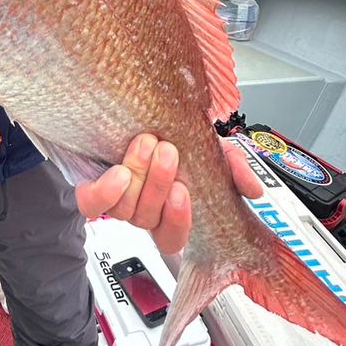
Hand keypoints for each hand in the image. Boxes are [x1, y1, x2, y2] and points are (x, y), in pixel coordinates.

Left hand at [75, 132, 262, 254]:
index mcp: (168, 207)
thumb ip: (232, 166)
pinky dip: (106, 191)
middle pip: (149, 219)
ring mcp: (116, 201)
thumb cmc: (165, 131)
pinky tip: (118, 173)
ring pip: (125, 209)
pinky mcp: (91, 189)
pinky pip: (94, 204)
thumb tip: (254, 190)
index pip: (174, 236)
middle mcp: (142, 208)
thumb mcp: (206, 145)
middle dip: (159, 184)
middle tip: (167, 151)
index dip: (178, 221)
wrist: (122, 109)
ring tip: (146, 142)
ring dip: (139, 175)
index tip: (184, 191)